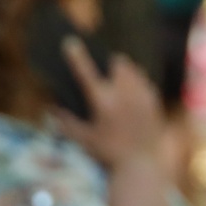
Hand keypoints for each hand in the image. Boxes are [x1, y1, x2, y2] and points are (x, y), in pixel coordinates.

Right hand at [52, 41, 164, 168]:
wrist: (142, 163)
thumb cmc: (108, 153)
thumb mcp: (82, 139)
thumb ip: (66, 122)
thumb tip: (51, 107)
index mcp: (103, 102)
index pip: (86, 72)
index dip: (76, 55)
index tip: (70, 41)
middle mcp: (123, 94)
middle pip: (116, 64)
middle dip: (108, 62)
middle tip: (102, 66)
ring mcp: (141, 95)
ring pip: (132, 69)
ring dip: (123, 69)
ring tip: (116, 77)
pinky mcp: (154, 101)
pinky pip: (143, 82)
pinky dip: (135, 82)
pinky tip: (130, 91)